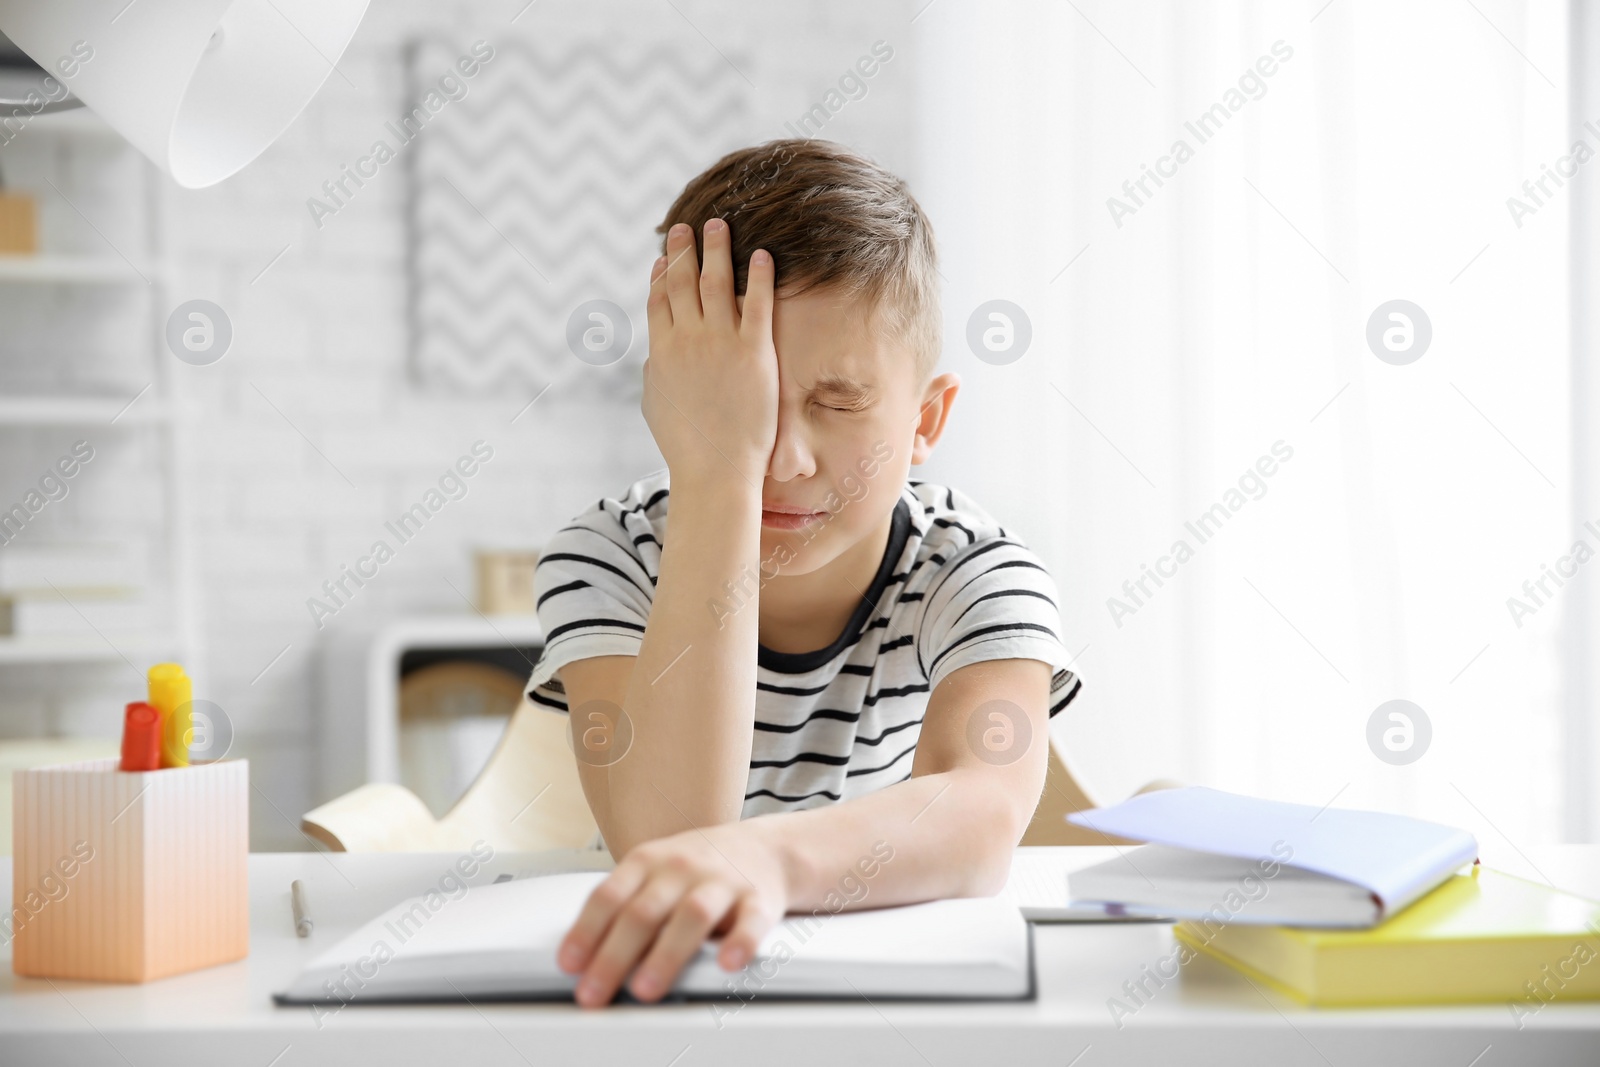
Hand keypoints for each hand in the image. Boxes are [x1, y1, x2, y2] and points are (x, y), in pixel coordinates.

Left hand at [556, 820, 790, 1007]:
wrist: (764, 848)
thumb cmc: (697, 867)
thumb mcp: (653, 872)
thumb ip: (623, 906)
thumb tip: (584, 958)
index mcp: (648, 862)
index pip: (609, 896)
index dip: (586, 931)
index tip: (569, 964)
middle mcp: (682, 869)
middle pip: (643, 911)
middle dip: (614, 955)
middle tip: (595, 991)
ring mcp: (721, 883)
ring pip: (692, 915)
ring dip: (666, 954)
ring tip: (646, 989)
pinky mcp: (759, 899)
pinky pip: (751, 921)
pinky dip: (741, 942)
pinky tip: (727, 963)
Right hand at [641, 219, 778, 490]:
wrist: (716, 469)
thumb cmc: (686, 446)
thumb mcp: (656, 405)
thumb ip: (655, 372)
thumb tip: (656, 353)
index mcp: (661, 351)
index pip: (657, 301)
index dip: (660, 276)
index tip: (662, 258)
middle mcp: (687, 339)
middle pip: (682, 282)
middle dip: (683, 251)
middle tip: (686, 225)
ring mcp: (720, 342)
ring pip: (717, 282)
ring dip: (717, 249)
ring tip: (720, 225)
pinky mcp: (754, 350)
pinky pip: (758, 302)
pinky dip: (759, 275)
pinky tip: (762, 254)